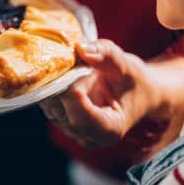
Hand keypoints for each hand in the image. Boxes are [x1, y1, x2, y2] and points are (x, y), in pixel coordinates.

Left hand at [41, 40, 166, 148]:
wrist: (137, 92)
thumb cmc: (135, 82)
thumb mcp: (127, 65)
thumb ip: (107, 55)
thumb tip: (81, 49)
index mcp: (109, 129)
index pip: (82, 118)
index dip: (72, 96)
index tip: (69, 72)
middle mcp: (86, 135)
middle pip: (62, 110)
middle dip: (60, 82)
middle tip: (63, 56)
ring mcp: (70, 128)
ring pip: (49, 104)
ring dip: (53, 80)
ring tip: (65, 60)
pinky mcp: (59, 118)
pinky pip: (46, 100)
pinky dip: (50, 82)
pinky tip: (60, 68)